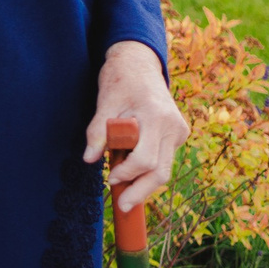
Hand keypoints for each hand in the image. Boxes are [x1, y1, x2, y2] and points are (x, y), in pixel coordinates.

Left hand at [85, 40, 186, 211]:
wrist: (139, 61)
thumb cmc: (119, 79)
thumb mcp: (104, 102)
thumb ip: (97, 132)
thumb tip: (89, 160)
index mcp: (156, 117)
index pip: (145, 159)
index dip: (127, 173)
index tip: (110, 178)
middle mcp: (173, 126)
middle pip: (161, 171)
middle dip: (141, 191)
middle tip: (123, 206)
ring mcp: (179, 130)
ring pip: (165, 168)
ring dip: (144, 182)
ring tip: (125, 191)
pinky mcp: (179, 132)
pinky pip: (164, 158)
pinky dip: (149, 167)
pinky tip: (132, 167)